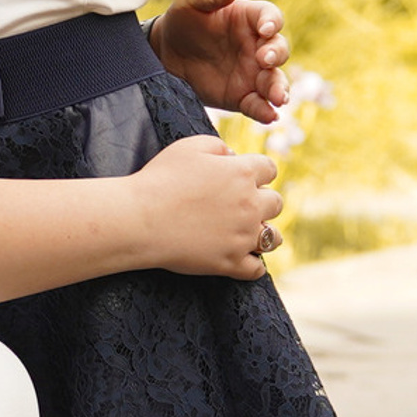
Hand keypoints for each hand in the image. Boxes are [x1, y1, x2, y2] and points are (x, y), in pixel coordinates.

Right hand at [136, 132, 283, 277]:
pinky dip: (252, 265)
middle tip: (242, 206)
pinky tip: (242, 259)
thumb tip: (233, 156)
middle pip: (276, 203)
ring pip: (273, 238)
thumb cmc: (160, 179)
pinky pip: (257, 269)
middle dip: (262, 203)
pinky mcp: (231, 262)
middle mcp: (250, 204)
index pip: (269, 169)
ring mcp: (243, 236)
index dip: (258, 173)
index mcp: (242, 173)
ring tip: (248, 234)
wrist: (140, 219)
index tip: (245, 178)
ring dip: (264, 234)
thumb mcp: (189, 147)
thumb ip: (218, 146)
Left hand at [151, 0, 289, 123]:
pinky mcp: (243, 97)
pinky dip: (266, 112)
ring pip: (275, 81)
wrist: (166, 55)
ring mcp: (253, 73)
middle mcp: (257, 46)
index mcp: (250, 19)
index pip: (270, 17)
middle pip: (279, 50)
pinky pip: (258, 105)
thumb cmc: (183, 21)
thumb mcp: (191, 3)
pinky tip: (269, 116)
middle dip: (277, 55)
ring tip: (279, 98)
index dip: (272, 22)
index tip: (265, 29)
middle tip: (265, 60)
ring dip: (280, 88)